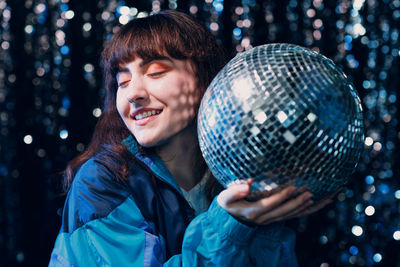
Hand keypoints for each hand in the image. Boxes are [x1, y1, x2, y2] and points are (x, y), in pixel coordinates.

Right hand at [217, 180, 336, 225]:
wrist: (228, 218)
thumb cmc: (227, 204)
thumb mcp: (225, 197)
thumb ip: (234, 191)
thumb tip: (247, 184)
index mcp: (252, 212)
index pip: (270, 204)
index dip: (281, 196)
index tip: (291, 187)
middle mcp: (264, 219)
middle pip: (284, 211)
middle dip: (298, 202)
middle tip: (309, 193)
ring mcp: (270, 220)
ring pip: (291, 215)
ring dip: (305, 208)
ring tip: (318, 198)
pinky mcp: (275, 219)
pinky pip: (293, 217)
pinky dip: (305, 211)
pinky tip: (316, 204)